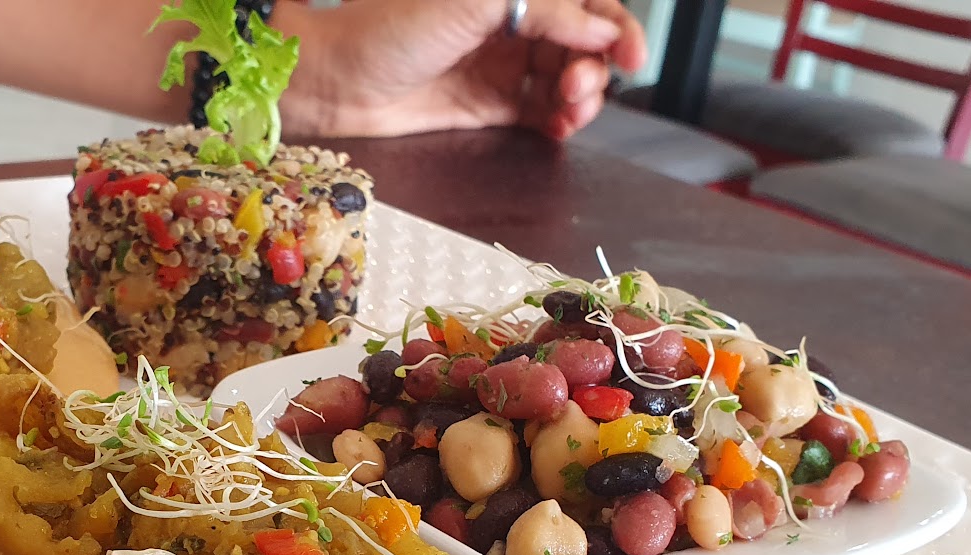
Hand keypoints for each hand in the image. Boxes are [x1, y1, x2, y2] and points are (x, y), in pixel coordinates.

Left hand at [282, 0, 648, 140]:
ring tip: (568, 111)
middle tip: (577, 88)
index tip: (632, 56)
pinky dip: (561, 122)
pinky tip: (559, 127)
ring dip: (583, 98)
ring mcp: (505, 65)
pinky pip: (544, 114)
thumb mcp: (478, 2)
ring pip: (570, 82)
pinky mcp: (492, 106)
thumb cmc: (390, 28)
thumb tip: (601, 28)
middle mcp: (513, 23)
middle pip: (585, 45)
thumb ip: (547, 10)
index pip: (586, 3)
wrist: (339, 81)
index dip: (615, 26)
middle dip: (595, 67)